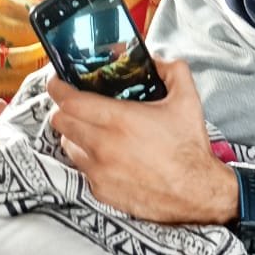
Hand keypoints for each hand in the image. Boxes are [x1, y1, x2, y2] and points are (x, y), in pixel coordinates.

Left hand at [47, 58, 237, 224]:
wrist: (196, 193)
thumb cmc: (189, 148)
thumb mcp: (187, 100)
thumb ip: (172, 70)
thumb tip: (157, 61)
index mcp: (119, 120)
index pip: (69, 100)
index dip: (57, 87)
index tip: (58, 81)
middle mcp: (103, 145)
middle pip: (60, 121)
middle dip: (64, 108)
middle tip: (75, 103)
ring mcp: (99, 171)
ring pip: (67, 145)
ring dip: (73, 133)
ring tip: (90, 129)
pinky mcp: (100, 191)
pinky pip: (81, 168)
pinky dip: (87, 158)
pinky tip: (105, 154)